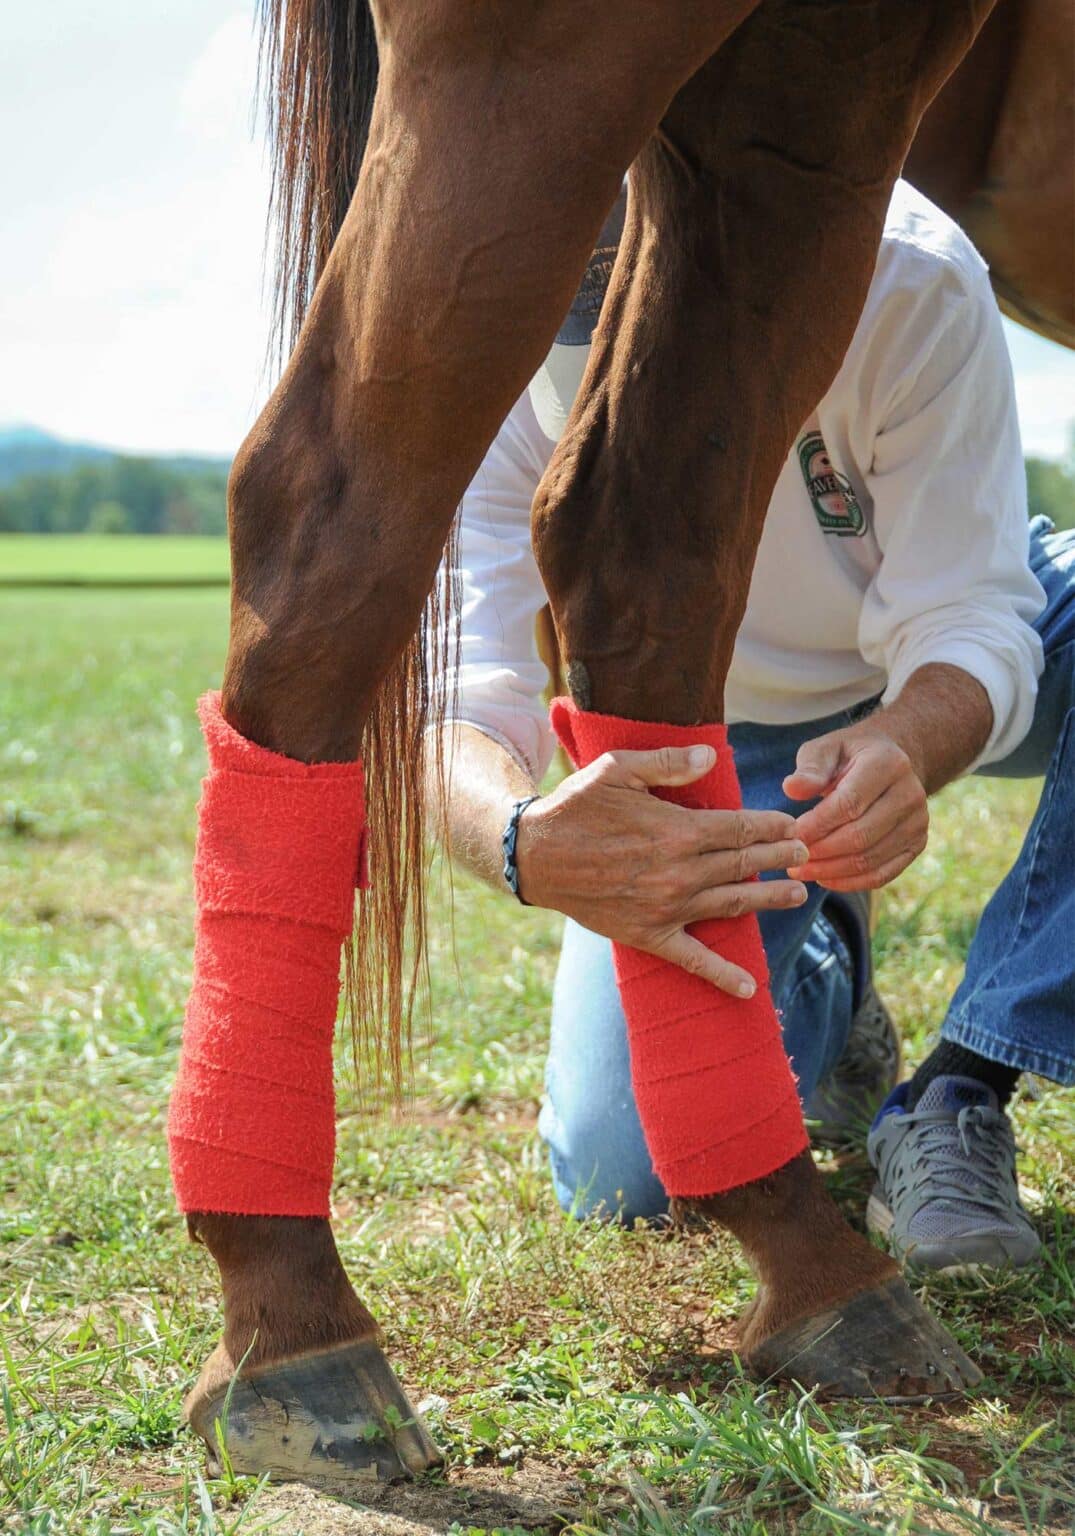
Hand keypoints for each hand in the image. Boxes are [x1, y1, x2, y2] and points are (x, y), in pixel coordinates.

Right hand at [516, 745, 808, 995]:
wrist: (533, 855)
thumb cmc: (576, 807)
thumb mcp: (617, 770)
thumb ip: (668, 763)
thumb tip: (712, 756)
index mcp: (677, 830)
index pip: (740, 828)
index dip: (771, 827)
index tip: (792, 825)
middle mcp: (680, 872)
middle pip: (744, 864)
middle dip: (780, 858)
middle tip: (806, 854)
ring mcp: (667, 907)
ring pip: (732, 904)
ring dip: (769, 900)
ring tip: (797, 894)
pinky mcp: (649, 934)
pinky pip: (692, 959)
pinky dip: (722, 975)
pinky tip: (748, 988)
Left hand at [783, 721, 928, 890]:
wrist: (889, 763)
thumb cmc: (848, 757)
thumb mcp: (826, 750)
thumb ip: (810, 768)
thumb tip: (791, 789)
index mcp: (888, 763)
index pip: (850, 803)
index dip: (817, 824)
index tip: (790, 834)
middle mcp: (910, 794)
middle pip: (860, 835)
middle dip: (821, 851)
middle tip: (791, 857)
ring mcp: (918, 822)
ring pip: (870, 859)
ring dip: (831, 870)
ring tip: (802, 870)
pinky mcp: (917, 844)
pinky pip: (882, 874)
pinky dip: (850, 883)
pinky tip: (824, 878)